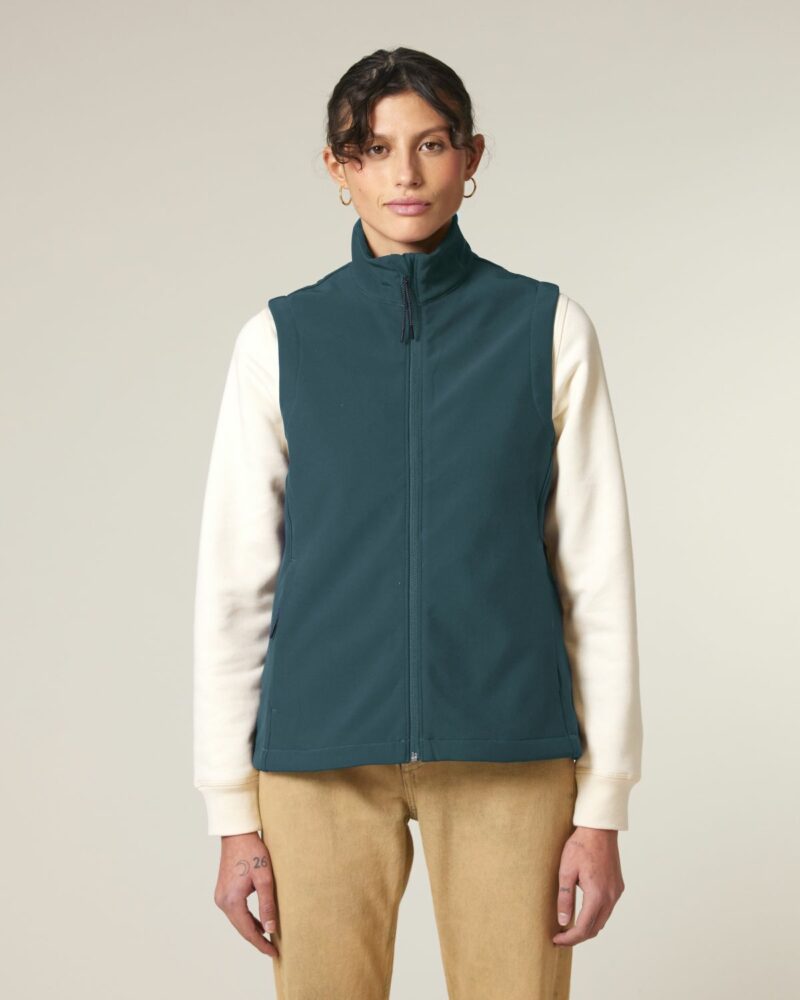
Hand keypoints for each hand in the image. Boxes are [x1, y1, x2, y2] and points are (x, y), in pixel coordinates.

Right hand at [213, 831, 279, 956]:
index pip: (248, 931)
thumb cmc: (253, 852)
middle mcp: (222, 902)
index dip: (261, 944)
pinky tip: (258, 922)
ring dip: (252, 929)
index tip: (274, 953)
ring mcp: (221, 896)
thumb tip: (271, 929)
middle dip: (257, 939)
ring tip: (268, 938)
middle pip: (241, 928)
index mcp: (231, 901)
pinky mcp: (223, 891)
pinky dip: (247, 918)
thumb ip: (267, 905)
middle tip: (273, 949)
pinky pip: (236, 911)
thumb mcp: (265, 879)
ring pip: (238, 920)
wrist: (237, 834)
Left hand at [552, 826, 624, 946]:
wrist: (599, 829)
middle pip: (595, 928)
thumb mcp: (566, 871)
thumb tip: (563, 922)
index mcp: (597, 895)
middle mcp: (610, 897)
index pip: (583, 928)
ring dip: (587, 927)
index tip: (556, 940)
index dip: (569, 939)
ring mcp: (616, 892)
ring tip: (569, 927)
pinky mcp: (618, 887)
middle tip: (560, 937)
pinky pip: (607, 909)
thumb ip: (565, 898)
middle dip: (577, 937)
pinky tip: (583, 912)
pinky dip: (595, 916)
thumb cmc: (580, 846)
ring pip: (602, 920)